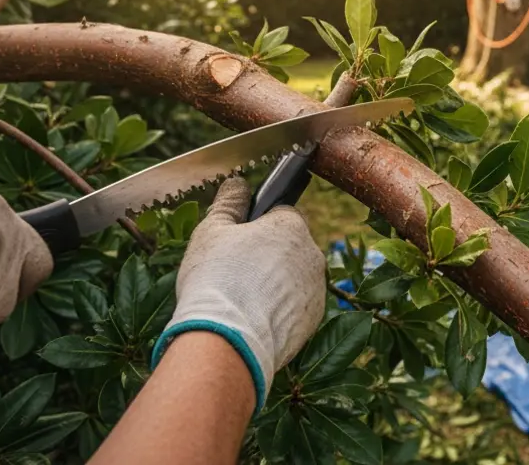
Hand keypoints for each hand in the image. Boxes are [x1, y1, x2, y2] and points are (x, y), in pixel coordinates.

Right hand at [152, 177, 325, 411]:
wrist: (228, 343)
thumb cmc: (217, 280)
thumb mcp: (212, 231)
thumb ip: (229, 202)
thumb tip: (238, 184)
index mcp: (292, 226)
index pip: (280, 213)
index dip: (255, 226)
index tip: (236, 242)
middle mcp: (313, 254)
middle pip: (288, 247)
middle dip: (265, 256)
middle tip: (232, 272)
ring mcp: (316, 290)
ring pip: (292, 278)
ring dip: (272, 285)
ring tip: (239, 300)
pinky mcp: (312, 322)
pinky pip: (293, 308)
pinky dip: (276, 312)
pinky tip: (251, 319)